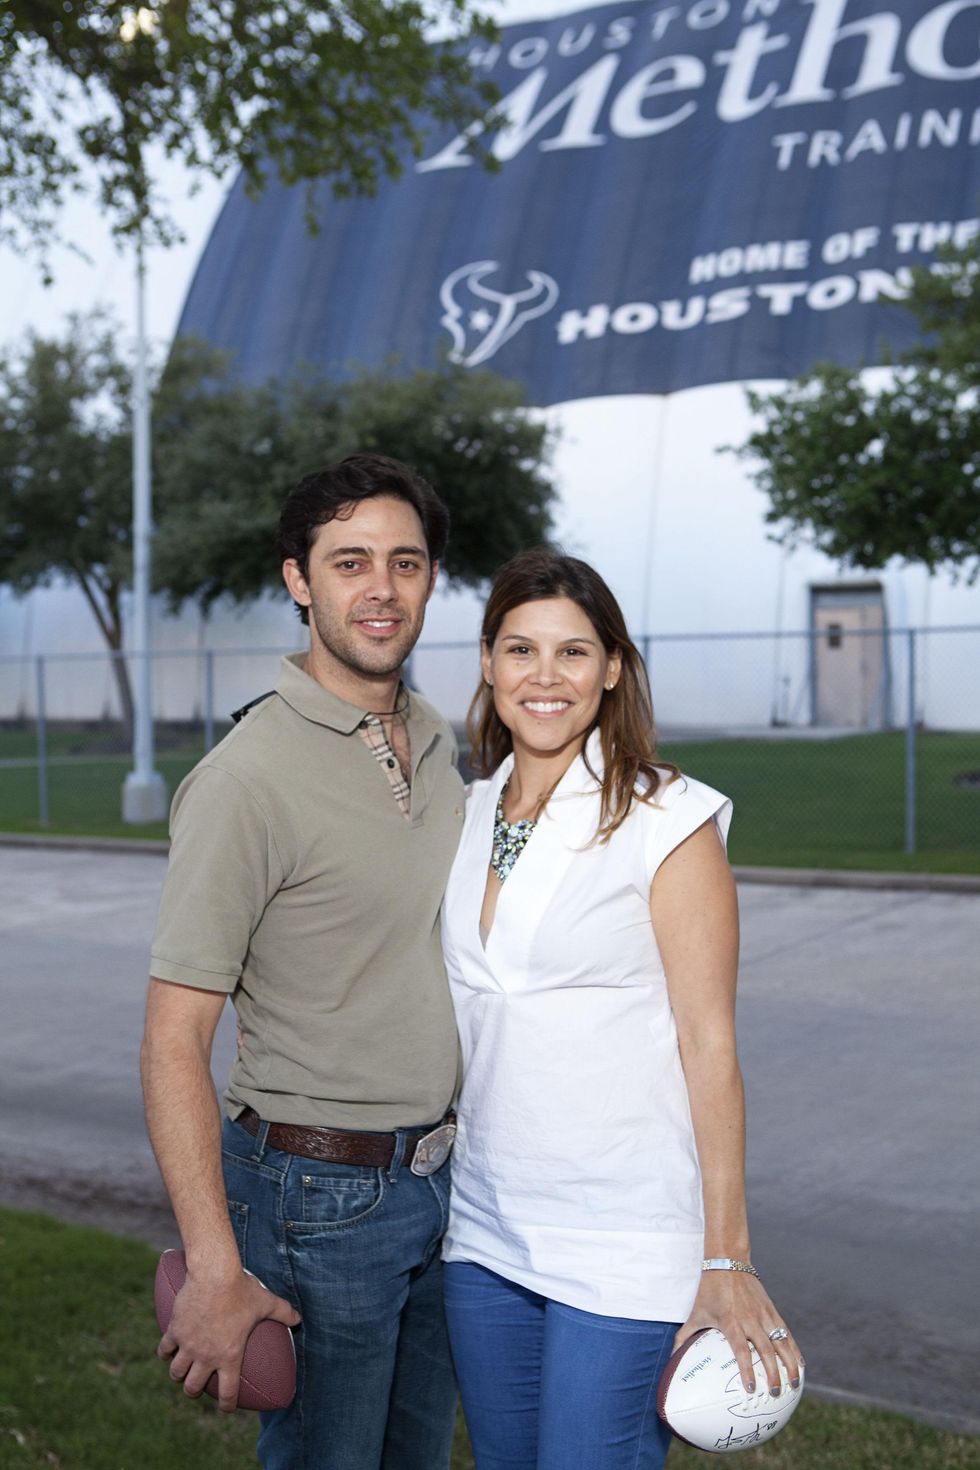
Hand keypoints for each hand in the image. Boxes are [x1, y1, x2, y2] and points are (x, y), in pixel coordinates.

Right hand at [158, 1263, 300, 1411]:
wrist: (214, 1273)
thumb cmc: (242, 1289)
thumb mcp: (266, 1302)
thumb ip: (284, 1312)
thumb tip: (299, 1318)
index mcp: (230, 1356)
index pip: (228, 1392)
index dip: (227, 1404)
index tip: (227, 1407)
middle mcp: (206, 1356)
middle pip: (193, 1388)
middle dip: (195, 1391)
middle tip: (198, 1387)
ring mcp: (188, 1345)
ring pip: (176, 1373)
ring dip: (178, 1375)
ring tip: (181, 1372)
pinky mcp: (175, 1331)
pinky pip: (164, 1349)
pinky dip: (165, 1352)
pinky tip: (167, 1351)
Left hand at [674, 1270, 802, 1397]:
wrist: (728, 1262)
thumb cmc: (710, 1291)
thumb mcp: (696, 1312)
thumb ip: (685, 1336)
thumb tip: (673, 1357)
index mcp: (730, 1322)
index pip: (741, 1350)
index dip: (746, 1370)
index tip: (751, 1389)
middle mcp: (749, 1319)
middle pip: (765, 1350)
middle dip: (772, 1373)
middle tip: (775, 1393)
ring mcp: (763, 1314)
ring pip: (781, 1342)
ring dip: (789, 1364)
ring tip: (794, 1384)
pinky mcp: (772, 1310)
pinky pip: (786, 1332)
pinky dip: (794, 1349)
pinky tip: (800, 1365)